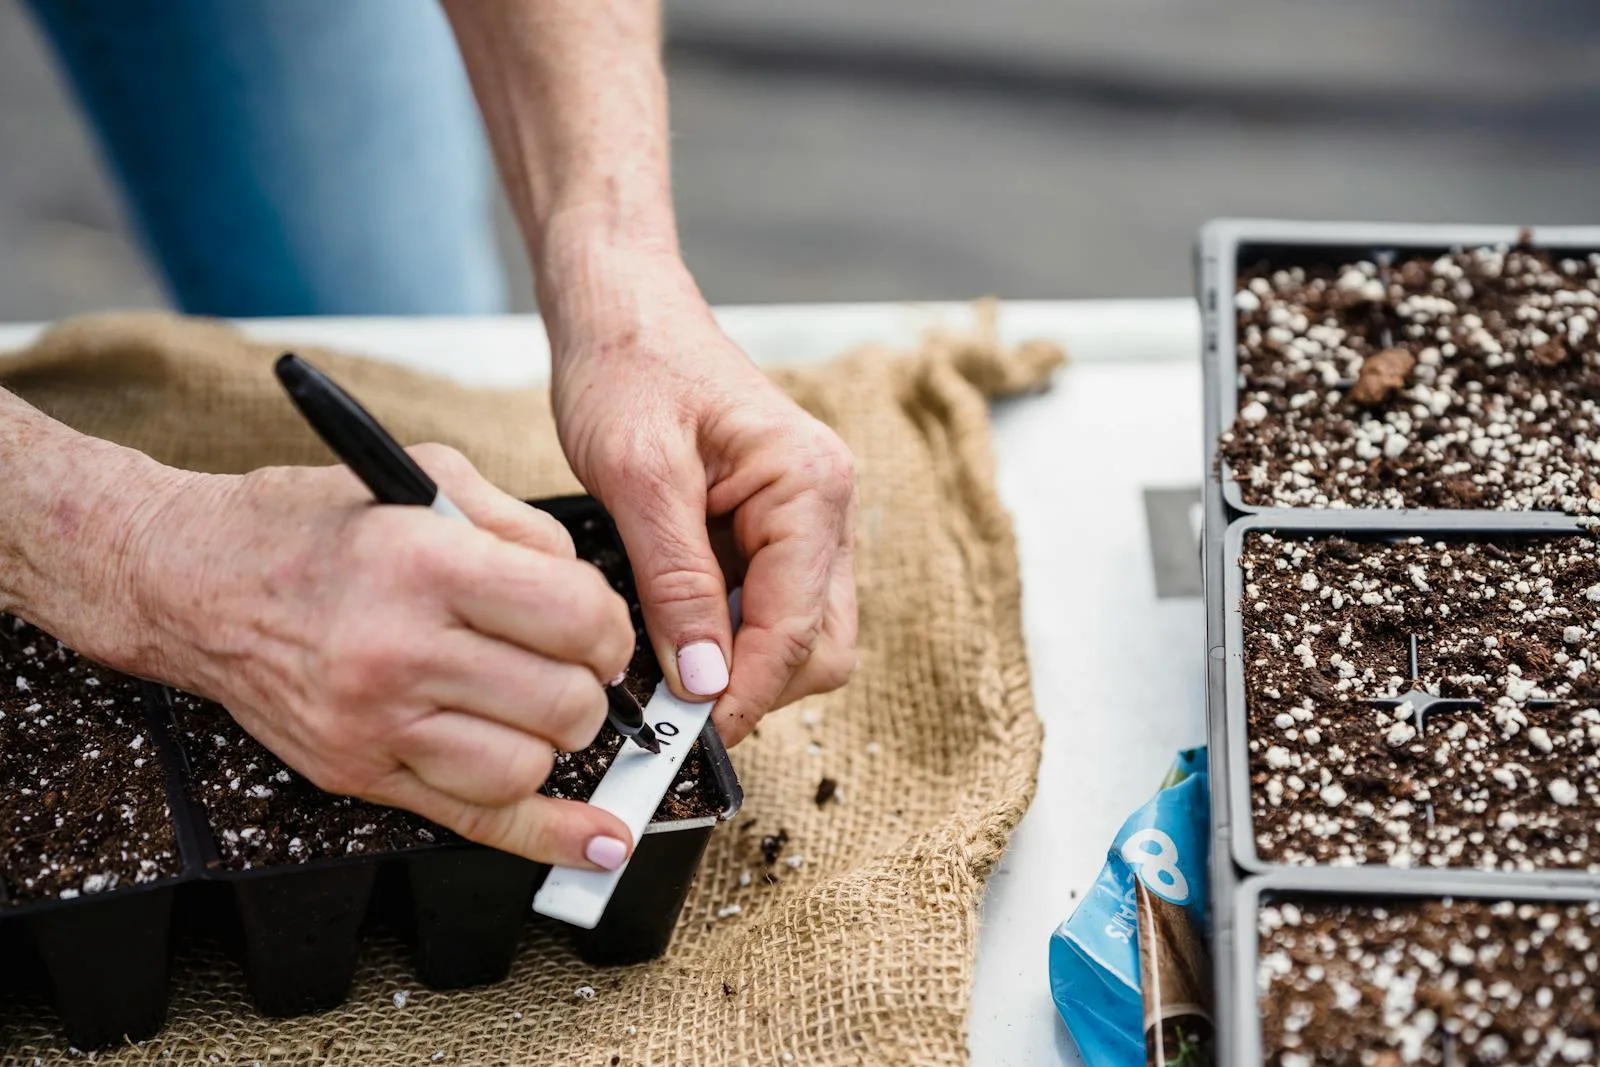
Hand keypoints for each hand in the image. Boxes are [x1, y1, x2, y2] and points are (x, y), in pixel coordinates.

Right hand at [118, 445, 638, 868]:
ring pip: (528, 767)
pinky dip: (547, 837)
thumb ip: (525, 528)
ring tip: (532, 705)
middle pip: (562, 701)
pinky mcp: (357, 773)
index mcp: (426, 566)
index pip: (576, 618)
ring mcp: (374, 724)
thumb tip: (593, 595)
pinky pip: (475, 820)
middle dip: (590, 684)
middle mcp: (399, 652)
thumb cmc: (309, 526)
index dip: (610, 625)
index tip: (598, 624)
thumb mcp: (427, 479)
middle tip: (570, 664)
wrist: (192, 581)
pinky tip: (597, 839)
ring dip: (554, 741)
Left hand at [547, 255, 858, 744]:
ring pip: (801, 635)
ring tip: (663, 662)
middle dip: (753, 687)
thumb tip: (702, 682)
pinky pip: (770, 606)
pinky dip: (726, 633)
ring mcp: (809, 518)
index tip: (684, 736)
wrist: (621, 308)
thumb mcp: (636, 476)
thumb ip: (675, 583)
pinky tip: (673, 626)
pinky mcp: (777, 528)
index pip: (796, 630)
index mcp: (810, 484)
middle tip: (672, 708)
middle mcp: (828, 504)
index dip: (742, 695)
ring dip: (739, 663)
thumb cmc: (628, 365)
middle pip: (820, 647)